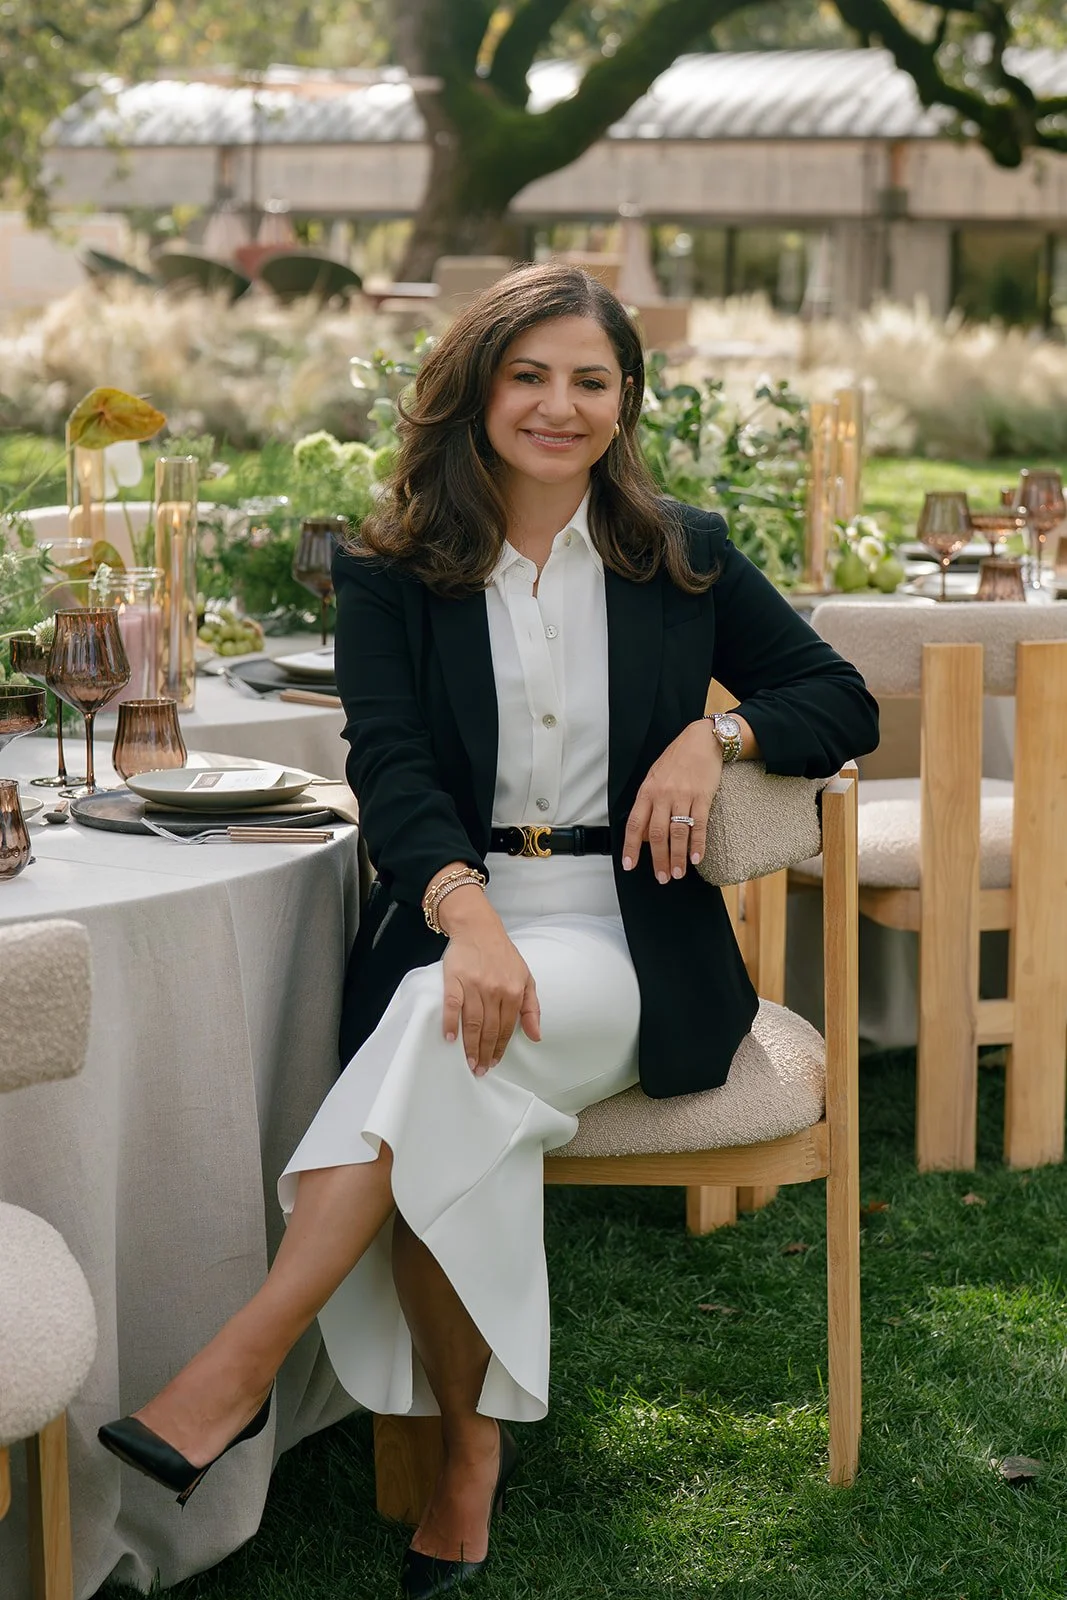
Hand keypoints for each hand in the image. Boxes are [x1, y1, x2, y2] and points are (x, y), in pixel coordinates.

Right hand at [439, 894, 540, 1073]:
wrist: (478, 928)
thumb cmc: (503, 955)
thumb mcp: (526, 977)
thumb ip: (531, 1007)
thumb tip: (536, 1036)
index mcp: (513, 991)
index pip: (507, 1027)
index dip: (500, 1047)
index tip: (495, 1062)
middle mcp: (495, 990)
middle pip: (489, 1029)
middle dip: (486, 1053)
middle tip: (480, 1070)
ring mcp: (474, 985)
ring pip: (473, 1022)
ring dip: (471, 1046)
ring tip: (469, 1062)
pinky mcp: (454, 979)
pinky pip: (452, 1006)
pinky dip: (450, 1023)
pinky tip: (450, 1038)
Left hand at [622, 720, 722, 882]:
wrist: (701, 740)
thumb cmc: (676, 761)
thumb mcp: (654, 778)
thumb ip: (649, 804)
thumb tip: (645, 834)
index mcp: (647, 791)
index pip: (635, 824)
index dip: (631, 847)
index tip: (630, 866)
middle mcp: (662, 795)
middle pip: (657, 834)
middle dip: (658, 859)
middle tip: (662, 878)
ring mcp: (683, 796)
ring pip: (678, 833)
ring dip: (677, 857)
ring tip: (678, 873)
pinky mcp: (703, 796)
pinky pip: (699, 825)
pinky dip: (698, 844)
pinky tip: (697, 858)